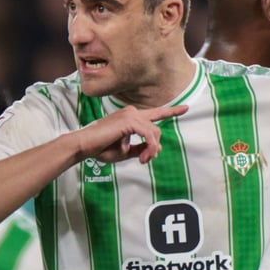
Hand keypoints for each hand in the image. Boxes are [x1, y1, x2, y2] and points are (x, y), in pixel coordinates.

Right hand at [71, 104, 187, 164]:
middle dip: (155, 147)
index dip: (171, 111)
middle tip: (145, 160)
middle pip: (156, 128)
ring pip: (154, 132)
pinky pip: (149, 135)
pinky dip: (149, 147)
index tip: (186, 108)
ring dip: (152, 150)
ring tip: (142, 160)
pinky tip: (142, 156)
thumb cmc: (100, 148)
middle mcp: (132, 112)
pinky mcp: (129, 121)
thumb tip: (156, 148)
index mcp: (130, 117)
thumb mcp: (124, 151)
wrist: (84, 146)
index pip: (155, 113)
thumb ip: (140, 148)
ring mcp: (130, 115)